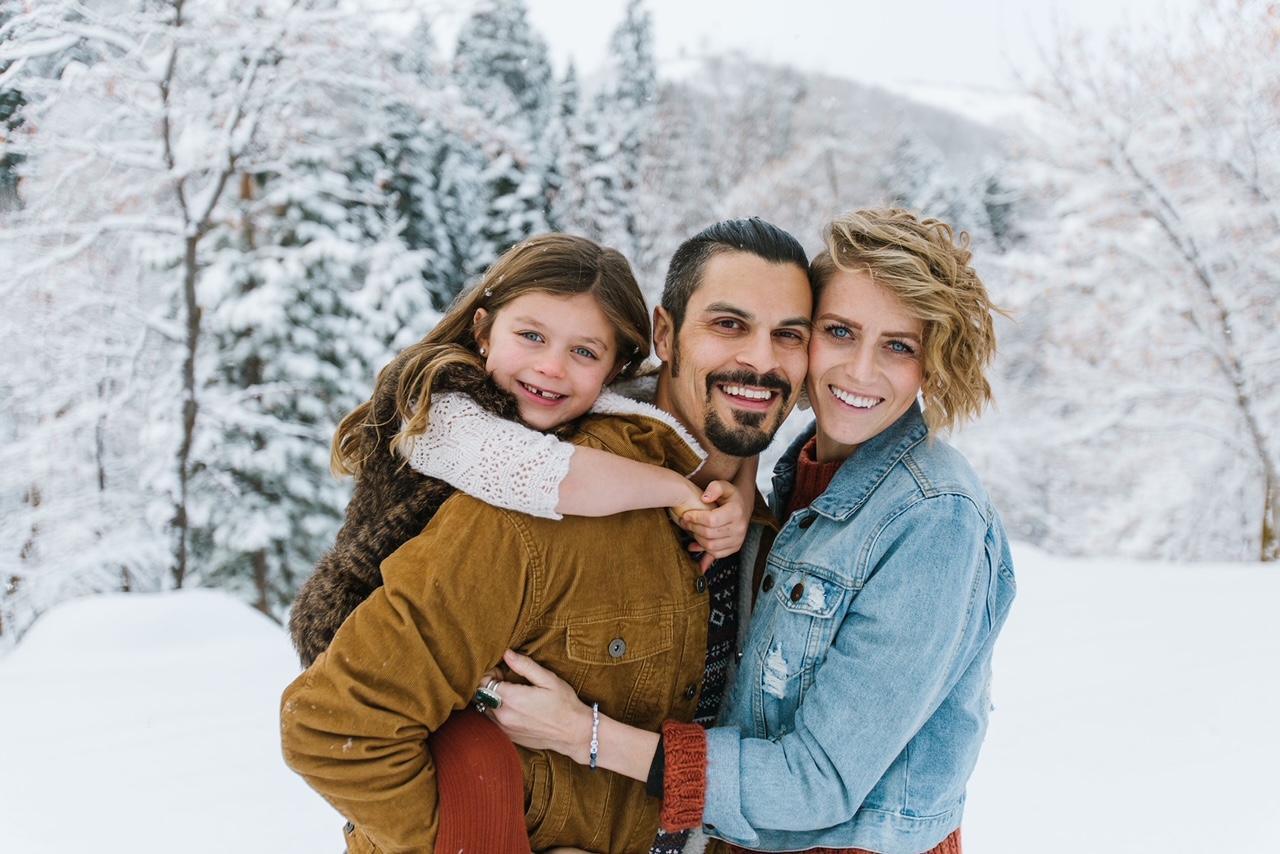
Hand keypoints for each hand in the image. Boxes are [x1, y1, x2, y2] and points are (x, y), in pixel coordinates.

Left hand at [486, 650, 594, 764]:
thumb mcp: (548, 679)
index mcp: (512, 698)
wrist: (573, 733)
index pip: (482, 682)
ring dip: (491, 698)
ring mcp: (505, 728)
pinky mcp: (508, 736)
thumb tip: (506, 653)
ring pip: (483, 709)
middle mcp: (504, 715)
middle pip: (480, 696)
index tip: (502, 670)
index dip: (489, 673)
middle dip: (488, 685)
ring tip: (510, 693)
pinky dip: (496, 711)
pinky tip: (513, 706)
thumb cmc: (564, 703)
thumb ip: (525, 666)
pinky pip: (492, 721)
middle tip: (505, 680)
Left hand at [679, 478, 749, 569]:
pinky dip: (704, 550)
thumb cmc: (729, 496)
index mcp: (736, 511)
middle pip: (709, 534)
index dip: (696, 518)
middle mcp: (739, 528)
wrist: (743, 506)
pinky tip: (695, 543)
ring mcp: (738, 540)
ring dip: (697, 539)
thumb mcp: (723, 485)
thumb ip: (714, 487)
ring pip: (711, 546)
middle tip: (685, 521)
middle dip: (693, 528)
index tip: (686, 514)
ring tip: (691, 529)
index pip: (711, 520)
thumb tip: (704, 498)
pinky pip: (716, 554)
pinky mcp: (735, 547)